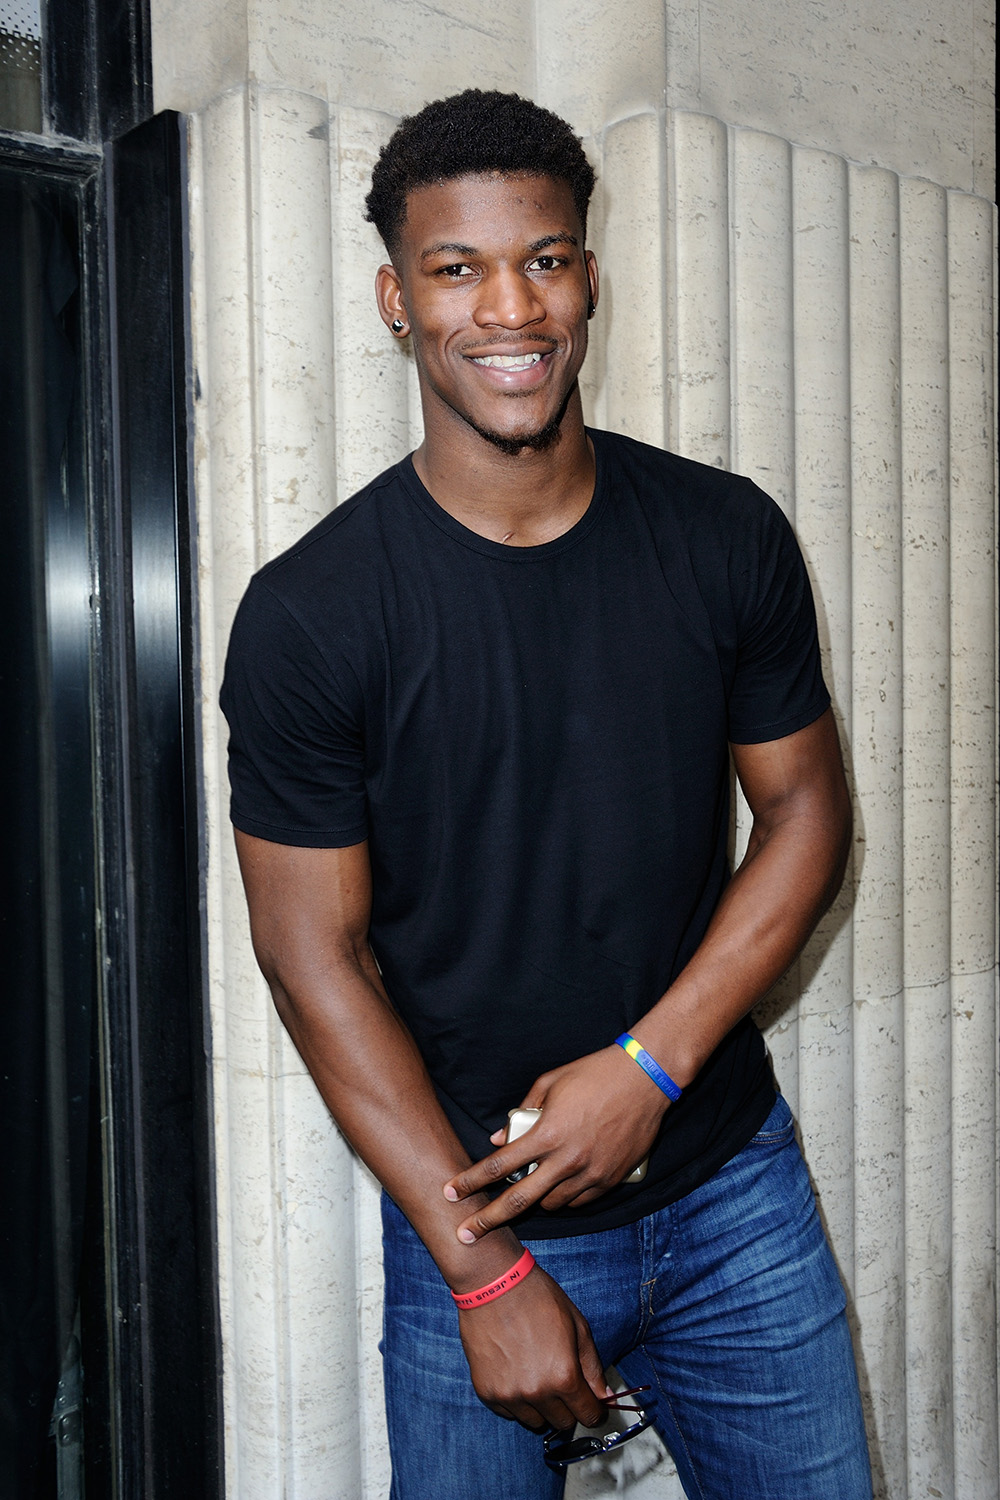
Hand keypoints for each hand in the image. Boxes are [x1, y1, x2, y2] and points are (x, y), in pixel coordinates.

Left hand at [444, 1045, 669, 1240]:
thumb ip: (521, 1113)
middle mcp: (567, 1160)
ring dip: (535, 1201)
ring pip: (551, 1204)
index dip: (470, 1182)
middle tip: (464, 1234)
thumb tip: (498, 1140)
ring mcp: (591, 1173)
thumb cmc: (594, 1073)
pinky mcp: (611, 1179)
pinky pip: (579, 1201)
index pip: (499, 1166)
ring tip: (528, 1192)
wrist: (646, 1078)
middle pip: (519, 1200)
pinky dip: (565, 1197)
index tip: (450, 1193)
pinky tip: (559, 1186)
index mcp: (548, 1133)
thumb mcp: (550, 1083)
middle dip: (487, 1221)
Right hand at [459, 1263, 611, 1430]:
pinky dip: (516, 1399)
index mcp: (564, 1376)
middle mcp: (536, 1392)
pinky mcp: (486, 1392)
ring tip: (535, 1372)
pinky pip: (509, 1412)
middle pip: (563, 1423)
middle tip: (561, 1380)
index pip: (588, 1416)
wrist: (493, 1282)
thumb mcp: (577, 1325)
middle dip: (568, 1406)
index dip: (594, 1410)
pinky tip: (515, 1371)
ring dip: (541, 1405)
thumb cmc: (537, 1297)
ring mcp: (509, 1395)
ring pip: (536, 1421)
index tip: (592, 1403)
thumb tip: (603, 1395)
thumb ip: (592, 1366)